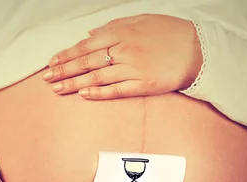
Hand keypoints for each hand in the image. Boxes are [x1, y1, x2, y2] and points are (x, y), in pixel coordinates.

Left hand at [42, 14, 202, 99]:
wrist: (199, 49)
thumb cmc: (170, 33)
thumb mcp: (141, 20)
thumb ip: (114, 26)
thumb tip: (90, 33)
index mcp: (122, 33)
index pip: (86, 45)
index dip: (67, 55)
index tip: (52, 62)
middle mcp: (124, 50)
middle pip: (87, 62)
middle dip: (64, 70)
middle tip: (47, 79)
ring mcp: (134, 68)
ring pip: (97, 77)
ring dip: (75, 84)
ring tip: (58, 90)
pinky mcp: (144, 85)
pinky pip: (117, 90)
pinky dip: (99, 93)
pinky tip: (85, 95)